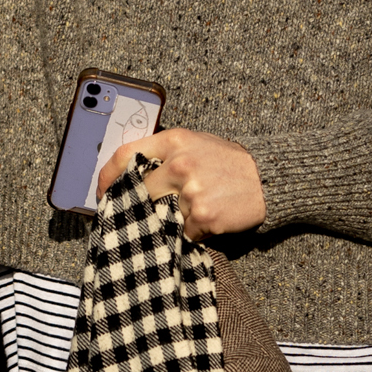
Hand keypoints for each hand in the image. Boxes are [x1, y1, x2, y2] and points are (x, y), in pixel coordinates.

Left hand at [98, 128, 264, 241]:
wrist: (268, 179)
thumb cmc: (231, 163)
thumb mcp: (197, 143)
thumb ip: (165, 154)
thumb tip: (130, 175)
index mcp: (174, 140)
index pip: (125, 155)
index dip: (107, 177)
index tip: (102, 192)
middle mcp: (179, 164)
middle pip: (139, 191)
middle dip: (139, 205)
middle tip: (141, 214)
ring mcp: (190, 192)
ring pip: (161, 215)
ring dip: (171, 220)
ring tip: (190, 212)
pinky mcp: (203, 216)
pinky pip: (184, 231)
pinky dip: (193, 231)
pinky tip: (208, 220)